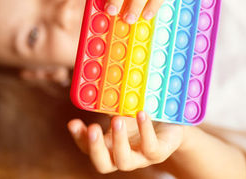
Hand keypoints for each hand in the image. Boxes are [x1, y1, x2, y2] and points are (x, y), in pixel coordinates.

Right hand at [67, 112, 184, 173]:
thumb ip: (111, 102)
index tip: (72, 122)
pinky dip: (145, 131)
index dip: (79, 138)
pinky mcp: (158, 153)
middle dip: (95, 148)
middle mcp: (122, 156)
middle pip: (102, 164)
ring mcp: (140, 158)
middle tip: (92, 129)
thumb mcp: (125, 108)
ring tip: (117, 119)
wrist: (173, 125)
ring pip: (124, 161)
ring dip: (119, 141)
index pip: (88, 148)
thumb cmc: (144, 117)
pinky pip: (150, 147)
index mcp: (109, 146)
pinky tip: (141, 114)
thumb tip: (99, 81)